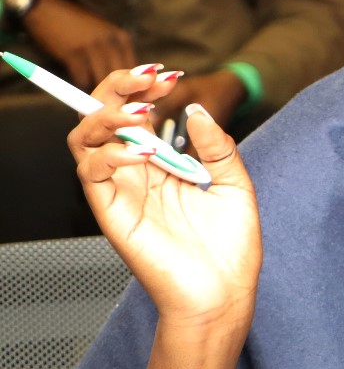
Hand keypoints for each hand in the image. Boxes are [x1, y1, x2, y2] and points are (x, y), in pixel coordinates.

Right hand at [21, 0, 136, 88]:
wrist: (46, 10)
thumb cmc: (77, 25)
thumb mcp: (105, 33)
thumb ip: (117, 52)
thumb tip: (129, 79)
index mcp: (121, 38)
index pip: (134, 70)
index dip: (130, 84)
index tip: (125, 95)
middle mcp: (111, 43)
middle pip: (122, 77)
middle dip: (116, 91)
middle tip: (108, 99)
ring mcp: (92, 48)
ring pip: (102, 81)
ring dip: (98, 91)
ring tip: (94, 97)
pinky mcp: (73, 54)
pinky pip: (82, 80)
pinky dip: (81, 86)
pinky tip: (80, 87)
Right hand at [68, 67, 260, 325]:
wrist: (223, 294)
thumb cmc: (230, 249)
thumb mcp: (235, 186)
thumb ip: (218, 147)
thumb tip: (196, 111)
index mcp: (160, 165)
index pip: (133, 114)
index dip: (141, 88)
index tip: (170, 75)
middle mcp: (134, 174)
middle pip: (99, 116)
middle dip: (117, 87)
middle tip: (150, 78)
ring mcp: (120, 192)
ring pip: (83, 139)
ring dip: (107, 115)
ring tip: (144, 112)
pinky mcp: (112, 213)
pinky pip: (91, 173)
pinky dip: (114, 154)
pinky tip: (148, 153)